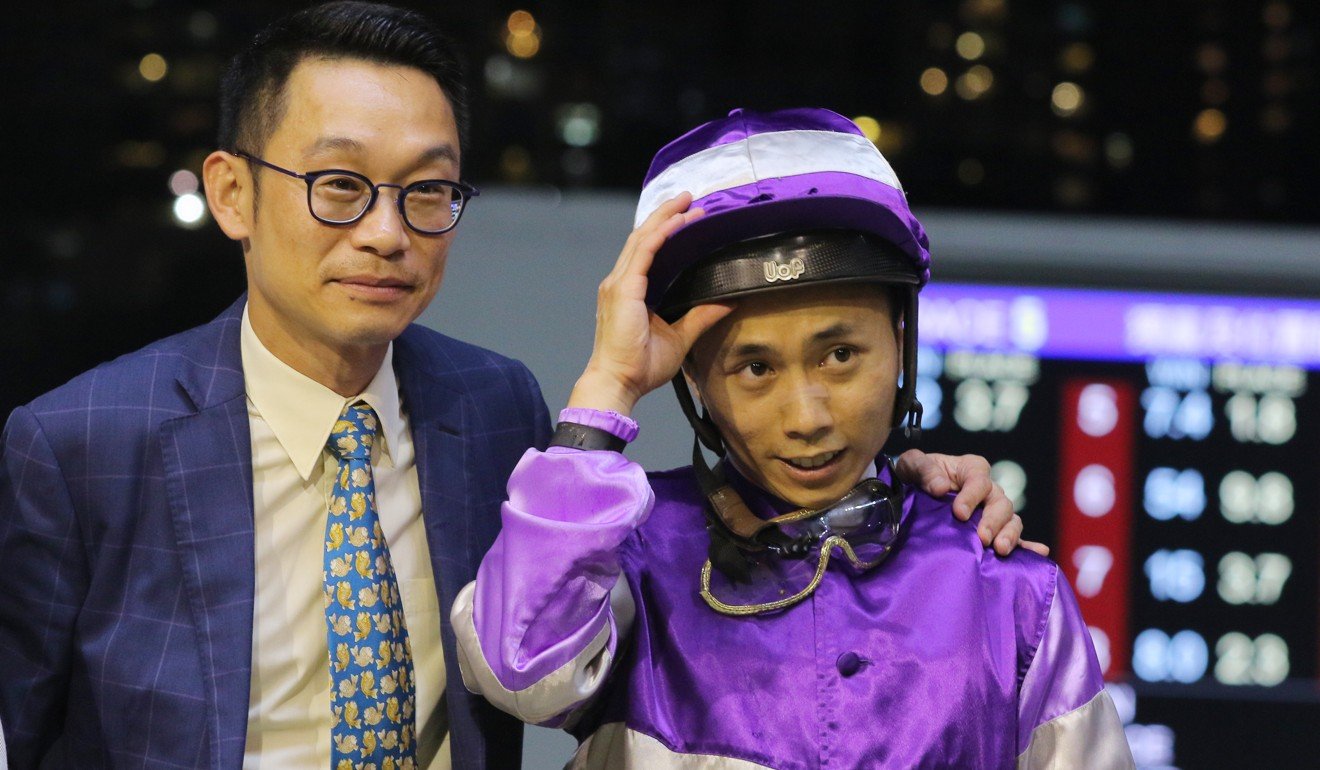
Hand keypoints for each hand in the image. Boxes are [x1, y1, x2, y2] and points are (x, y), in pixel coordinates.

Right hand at [567, 193, 733, 415]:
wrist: (618, 382)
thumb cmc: (640, 366)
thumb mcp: (680, 337)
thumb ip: (701, 316)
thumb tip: (728, 302)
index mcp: (630, 290)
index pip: (647, 251)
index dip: (665, 230)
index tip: (687, 216)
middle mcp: (620, 282)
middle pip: (643, 237)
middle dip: (666, 215)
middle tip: (689, 198)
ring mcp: (619, 283)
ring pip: (643, 239)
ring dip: (666, 218)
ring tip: (687, 203)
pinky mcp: (623, 289)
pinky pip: (644, 253)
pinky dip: (661, 234)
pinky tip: (677, 222)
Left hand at [894, 449, 1048, 557]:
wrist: (912, 496)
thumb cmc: (916, 476)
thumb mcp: (913, 465)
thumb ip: (924, 469)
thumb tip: (941, 487)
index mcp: (971, 470)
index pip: (979, 480)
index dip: (971, 496)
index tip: (959, 513)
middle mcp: (988, 490)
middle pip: (1000, 502)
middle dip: (993, 521)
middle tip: (982, 538)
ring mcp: (994, 512)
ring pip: (1011, 520)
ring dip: (1009, 535)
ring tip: (1000, 550)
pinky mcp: (995, 531)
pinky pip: (1017, 538)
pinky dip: (1028, 546)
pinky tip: (1038, 554)